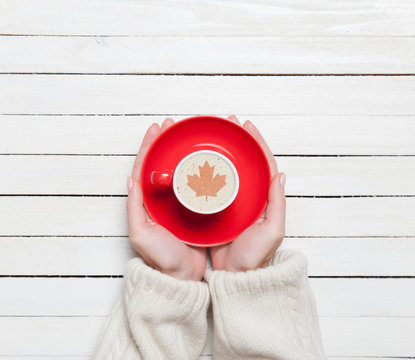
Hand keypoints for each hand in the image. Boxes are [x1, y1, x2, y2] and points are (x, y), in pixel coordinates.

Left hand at [127, 118, 205, 280]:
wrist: (181, 276)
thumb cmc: (162, 258)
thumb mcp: (141, 234)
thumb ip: (134, 209)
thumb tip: (131, 181)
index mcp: (146, 203)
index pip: (144, 168)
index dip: (148, 148)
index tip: (154, 130)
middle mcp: (160, 201)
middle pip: (159, 165)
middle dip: (163, 144)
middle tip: (169, 126)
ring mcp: (177, 204)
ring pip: (176, 172)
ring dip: (178, 153)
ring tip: (184, 137)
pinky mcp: (192, 210)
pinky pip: (191, 184)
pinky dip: (194, 170)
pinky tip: (201, 161)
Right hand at [210, 115, 285, 271]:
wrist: (236, 275)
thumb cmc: (255, 256)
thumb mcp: (272, 231)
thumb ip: (277, 204)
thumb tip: (280, 176)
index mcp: (264, 199)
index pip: (264, 164)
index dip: (257, 143)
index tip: (247, 126)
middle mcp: (248, 197)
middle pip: (244, 163)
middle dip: (238, 141)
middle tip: (228, 123)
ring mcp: (232, 202)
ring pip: (228, 171)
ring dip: (222, 152)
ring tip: (213, 136)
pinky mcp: (217, 210)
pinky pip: (214, 185)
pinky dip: (209, 171)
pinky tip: (200, 162)